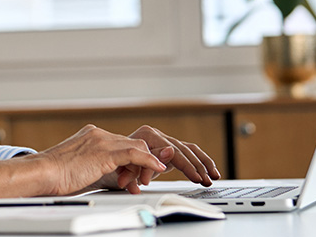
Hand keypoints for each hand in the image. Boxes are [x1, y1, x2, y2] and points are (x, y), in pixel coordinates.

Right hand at [0, 124, 167, 197]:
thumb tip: (107, 179)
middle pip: (131, 143)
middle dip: (140, 162)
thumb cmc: (53, 176)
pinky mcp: (105, 152)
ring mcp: (101, 141)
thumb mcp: (77, 168)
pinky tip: (157, 168)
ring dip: (144, 165)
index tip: (135, 173)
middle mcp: (97, 134)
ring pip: (136, 147)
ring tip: (144, 181)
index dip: (131, 159)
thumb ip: (94, 168)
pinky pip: (136, 154)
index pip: (120, 143)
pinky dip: (150, 161)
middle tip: (142, 179)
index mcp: (89, 135)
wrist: (42, 173)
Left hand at [104, 125, 219, 191]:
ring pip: (188, 149)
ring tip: (212, 177)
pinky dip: (200, 160)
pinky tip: (211, 170)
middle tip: (205, 180)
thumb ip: (146, 160)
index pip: (171, 151)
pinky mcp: (167, 147)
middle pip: (182, 149)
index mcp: (145, 136)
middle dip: (195, 167)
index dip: (184, 166)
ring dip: (202, 163)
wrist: (103, 164)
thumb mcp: (125, 166)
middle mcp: (155, 134)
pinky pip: (188, 150)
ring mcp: (162, 139)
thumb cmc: (111, 166)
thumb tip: (170, 152)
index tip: (194, 177)